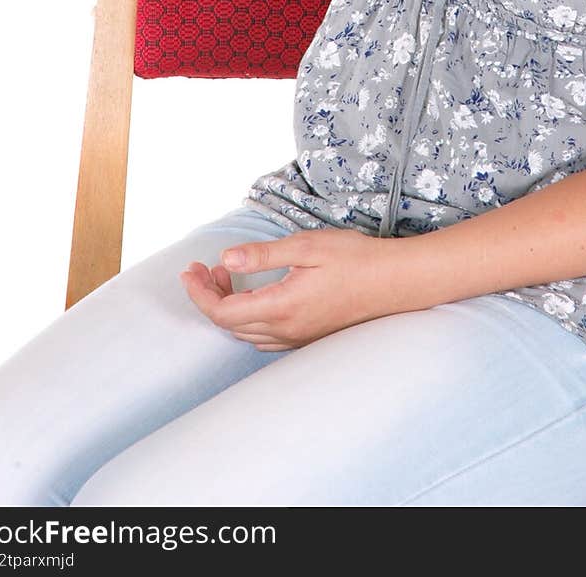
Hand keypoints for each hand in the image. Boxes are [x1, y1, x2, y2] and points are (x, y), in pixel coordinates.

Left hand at [179, 227, 403, 350]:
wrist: (395, 281)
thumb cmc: (355, 258)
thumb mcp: (306, 246)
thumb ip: (263, 255)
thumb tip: (224, 259)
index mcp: (281, 307)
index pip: (222, 312)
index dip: (199, 293)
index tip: (190, 270)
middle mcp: (286, 330)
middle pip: (229, 324)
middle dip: (208, 296)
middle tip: (204, 268)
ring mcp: (297, 338)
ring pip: (245, 333)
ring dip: (227, 307)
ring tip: (226, 275)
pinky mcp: (307, 337)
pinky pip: (264, 336)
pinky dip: (247, 316)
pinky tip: (253, 293)